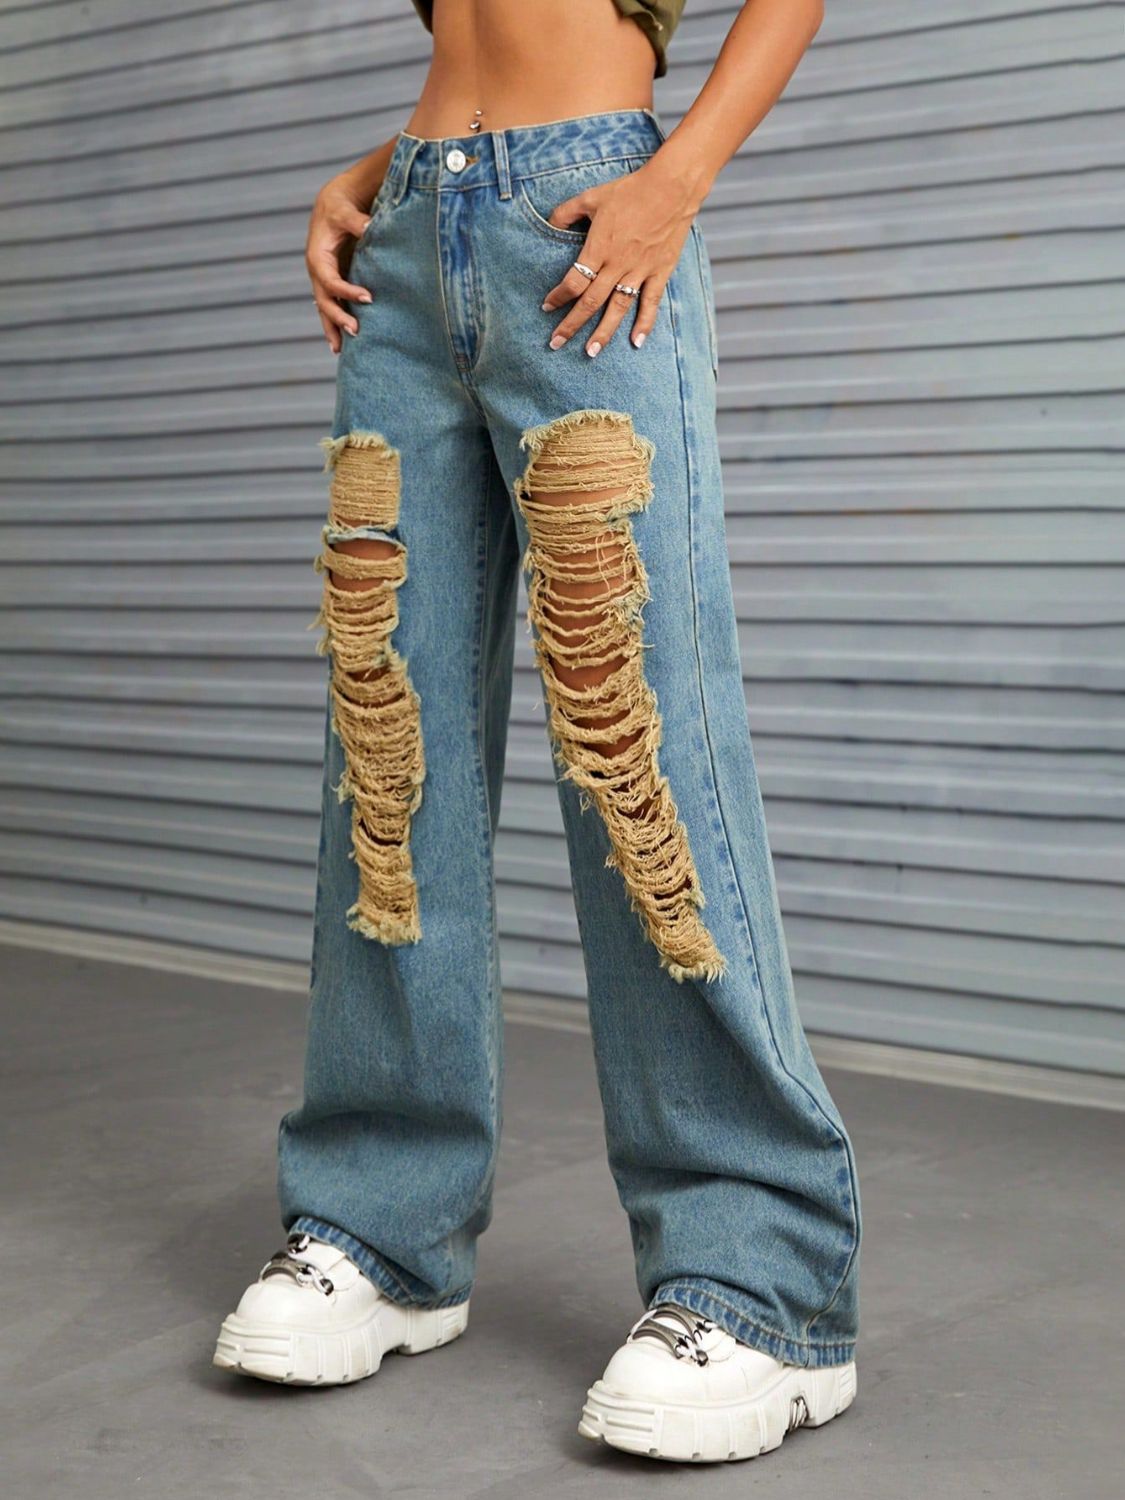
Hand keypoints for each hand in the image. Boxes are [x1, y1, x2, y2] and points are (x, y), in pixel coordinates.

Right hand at [306, 174, 376, 353]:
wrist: (334, 203)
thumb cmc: (340, 206)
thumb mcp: (346, 211)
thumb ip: (357, 221)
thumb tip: (371, 227)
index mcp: (317, 256)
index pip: (330, 281)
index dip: (346, 291)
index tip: (368, 298)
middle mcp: (317, 271)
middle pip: (324, 301)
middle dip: (338, 318)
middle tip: (356, 332)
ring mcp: (323, 279)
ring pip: (324, 309)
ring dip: (332, 329)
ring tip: (340, 351)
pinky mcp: (332, 282)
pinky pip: (331, 306)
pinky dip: (334, 323)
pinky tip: (340, 343)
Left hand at [539, 160, 702, 356]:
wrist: (672, 186)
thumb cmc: (630, 189)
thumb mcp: (592, 196)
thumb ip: (566, 212)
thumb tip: (548, 223)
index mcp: (599, 247)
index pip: (573, 280)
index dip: (558, 297)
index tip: (547, 307)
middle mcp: (618, 264)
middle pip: (590, 302)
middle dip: (571, 325)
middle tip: (556, 343)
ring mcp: (640, 271)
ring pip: (617, 309)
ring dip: (603, 333)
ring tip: (591, 352)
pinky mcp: (659, 272)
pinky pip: (650, 303)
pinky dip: (645, 324)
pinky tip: (636, 342)